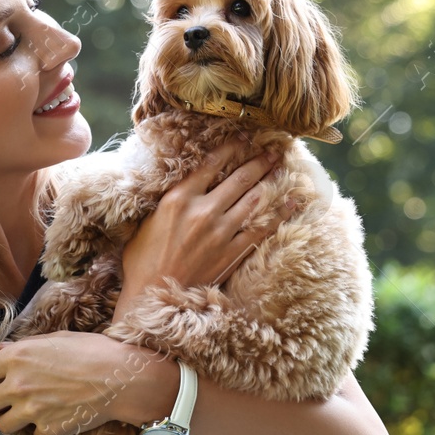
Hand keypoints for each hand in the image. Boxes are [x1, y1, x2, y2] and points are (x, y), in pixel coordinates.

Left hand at [0, 331, 157, 434]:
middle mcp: (17, 385)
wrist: (121, 378)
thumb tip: (0, 351)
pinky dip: (42, 429)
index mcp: (15, 358)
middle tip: (7, 400)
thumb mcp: (54, 340)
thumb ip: (22, 347)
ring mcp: (32, 411)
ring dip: (13, 420)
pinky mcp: (48, 429)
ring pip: (3, 426)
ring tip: (30, 411)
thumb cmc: (92, 351)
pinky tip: (56, 417)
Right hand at [120, 140, 284, 296]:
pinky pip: (261, 230)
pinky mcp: (230, 254)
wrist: (151, 297)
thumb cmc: (142, 261)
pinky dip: (279, 215)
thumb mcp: (146, 221)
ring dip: (271, 180)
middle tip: (275, 150)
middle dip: (259, 161)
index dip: (231, 147)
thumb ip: (168, 202)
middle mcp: (202, 211)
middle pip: (239, 178)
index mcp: (178, 198)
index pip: (211, 164)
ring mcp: (219, 233)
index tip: (244, 137)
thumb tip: (183, 187)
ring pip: (253, 199)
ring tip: (283, 168)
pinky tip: (292, 203)